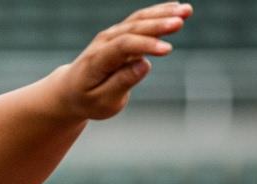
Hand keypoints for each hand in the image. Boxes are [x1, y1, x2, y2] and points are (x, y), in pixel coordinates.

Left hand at [55, 2, 191, 119]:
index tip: (167, 51)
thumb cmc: (87, 100)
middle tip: (180, 21)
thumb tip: (144, 65)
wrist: (70, 91)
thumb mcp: (102, 101)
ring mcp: (111, 36)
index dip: (145, 46)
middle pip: (132, 29)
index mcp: (96, 60)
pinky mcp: (120, 34)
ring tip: (186, 11)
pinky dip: (158, 13)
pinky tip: (177, 8)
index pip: (122, 47)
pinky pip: (140, 20)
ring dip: (162, 14)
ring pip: (138, 20)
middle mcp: (103, 43)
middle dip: (157, 25)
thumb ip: (121, 83)